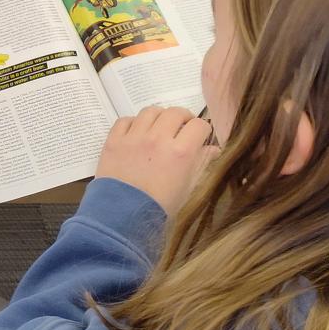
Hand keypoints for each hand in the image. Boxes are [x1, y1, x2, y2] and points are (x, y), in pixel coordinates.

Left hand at [95, 106, 218, 216]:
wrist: (123, 218)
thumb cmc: (160, 207)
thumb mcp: (187, 188)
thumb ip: (201, 164)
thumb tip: (214, 150)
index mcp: (181, 152)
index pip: (199, 125)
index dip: (203, 129)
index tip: (201, 136)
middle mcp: (158, 138)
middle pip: (175, 113)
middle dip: (183, 118)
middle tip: (183, 128)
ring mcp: (134, 137)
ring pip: (150, 111)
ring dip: (159, 116)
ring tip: (160, 127)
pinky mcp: (114, 140)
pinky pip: (125, 120)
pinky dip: (134, 122)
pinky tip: (137, 132)